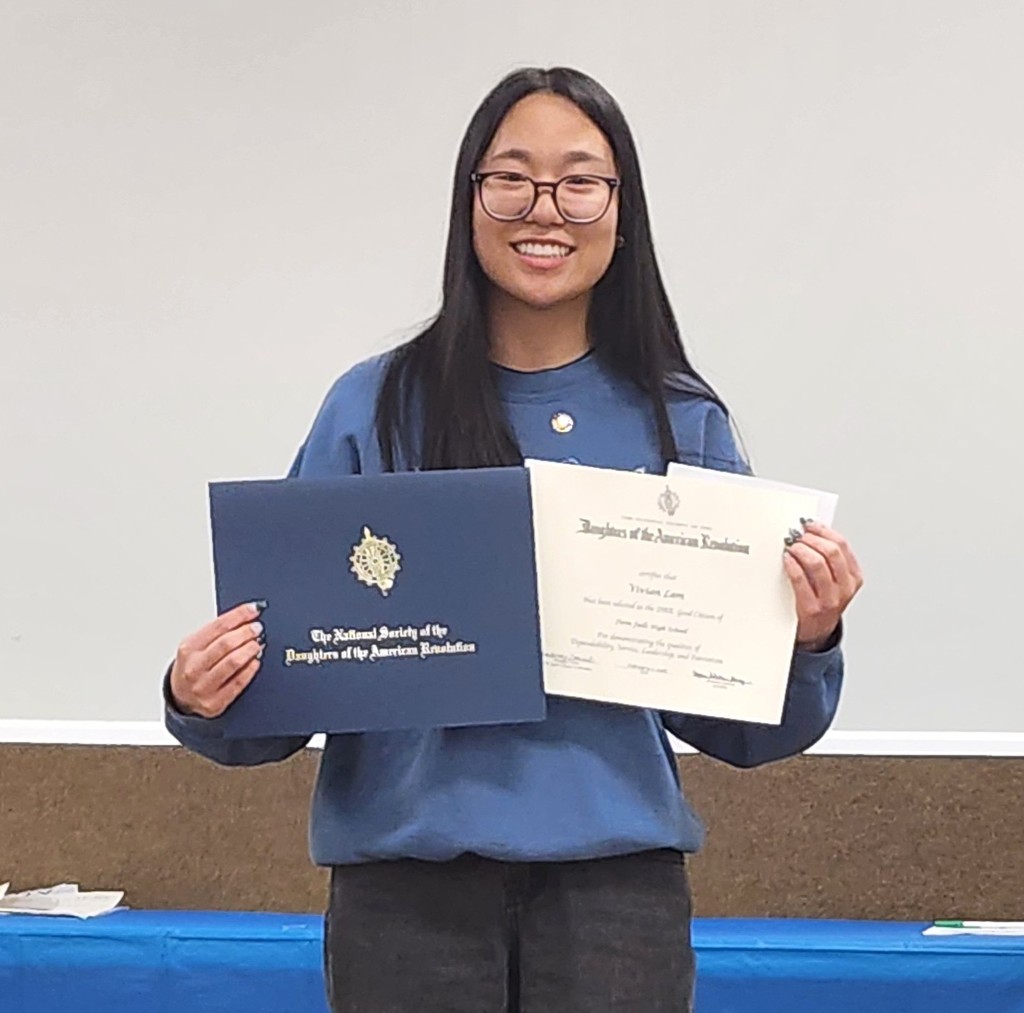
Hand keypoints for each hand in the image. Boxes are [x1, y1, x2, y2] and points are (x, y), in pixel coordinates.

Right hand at [169, 601, 265, 717]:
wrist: (181, 697)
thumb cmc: (193, 666)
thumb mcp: (196, 645)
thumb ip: (217, 632)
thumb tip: (245, 616)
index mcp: (189, 648)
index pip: (218, 626)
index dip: (239, 615)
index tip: (254, 610)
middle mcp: (194, 667)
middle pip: (226, 644)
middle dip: (246, 632)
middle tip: (257, 628)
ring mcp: (204, 686)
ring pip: (233, 662)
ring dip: (250, 649)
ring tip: (257, 643)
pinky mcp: (215, 702)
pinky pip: (238, 682)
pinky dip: (250, 669)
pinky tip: (255, 661)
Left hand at [783, 520, 862, 650]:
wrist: (816, 632)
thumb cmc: (821, 600)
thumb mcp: (832, 579)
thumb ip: (826, 557)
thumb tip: (810, 530)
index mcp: (853, 577)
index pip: (842, 545)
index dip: (823, 530)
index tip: (809, 524)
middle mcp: (844, 588)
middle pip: (831, 552)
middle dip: (811, 539)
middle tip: (797, 535)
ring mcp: (829, 599)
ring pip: (817, 564)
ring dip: (802, 550)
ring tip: (791, 546)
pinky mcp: (811, 608)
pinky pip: (800, 580)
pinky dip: (792, 565)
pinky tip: (787, 559)